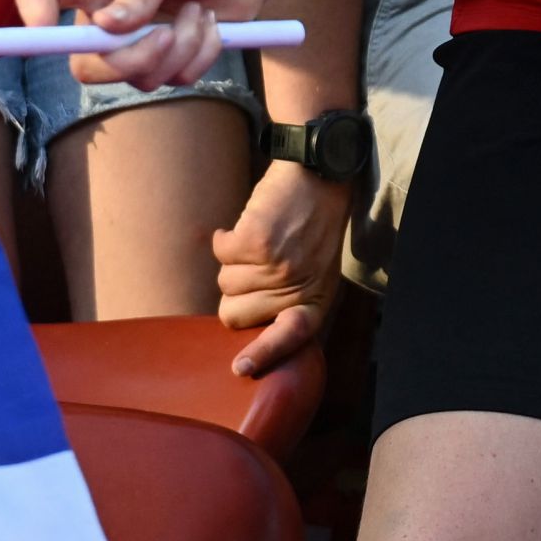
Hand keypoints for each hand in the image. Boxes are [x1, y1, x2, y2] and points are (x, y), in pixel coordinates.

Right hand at [211, 159, 355, 377]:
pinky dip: (224, 238)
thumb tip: (242, 324)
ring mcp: (277, 266)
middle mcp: (297, 287)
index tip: (239, 367)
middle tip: (252, 267)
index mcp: (315, 299)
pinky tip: (242, 226)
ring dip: (232, 261)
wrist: (319, 172)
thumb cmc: (313, 223)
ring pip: (224, 282)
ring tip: (258, 240)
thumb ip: (289, 298)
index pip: (290, 337)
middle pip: (234, 314)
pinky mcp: (257, 242)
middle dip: (233, 292)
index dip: (263, 354)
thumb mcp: (316, 269)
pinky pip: (221, 253)